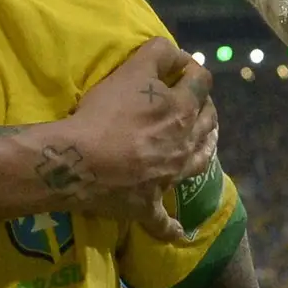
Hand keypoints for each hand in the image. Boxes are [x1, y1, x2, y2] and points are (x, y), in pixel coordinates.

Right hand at [50, 45, 216, 241]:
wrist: (80, 160)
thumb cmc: (105, 113)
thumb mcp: (133, 70)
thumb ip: (159, 54)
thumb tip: (178, 53)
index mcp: (183, 110)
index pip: (202, 82)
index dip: (194, 70)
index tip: (184, 67)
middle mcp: (184, 144)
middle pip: (207, 123)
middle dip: (206, 108)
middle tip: (198, 102)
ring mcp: (169, 178)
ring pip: (199, 164)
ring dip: (206, 151)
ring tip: (206, 145)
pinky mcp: (148, 205)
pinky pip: (164, 223)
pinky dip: (172, 229)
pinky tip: (179, 234)